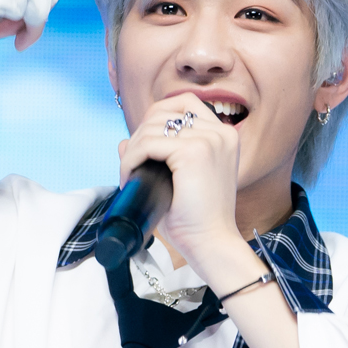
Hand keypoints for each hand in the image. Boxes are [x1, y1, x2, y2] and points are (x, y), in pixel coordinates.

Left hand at [118, 93, 244, 282]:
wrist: (211, 243)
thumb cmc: (194, 220)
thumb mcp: (175, 181)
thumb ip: (154, 157)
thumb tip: (124, 142)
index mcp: (223, 136)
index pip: (182, 104)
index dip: (155, 121)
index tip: (144, 150)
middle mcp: (220, 133)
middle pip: (163, 112)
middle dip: (140, 136)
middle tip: (132, 167)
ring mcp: (209, 140)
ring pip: (152, 127)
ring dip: (133, 151)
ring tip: (128, 176)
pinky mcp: (194, 152)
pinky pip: (148, 144)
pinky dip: (131, 160)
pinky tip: (129, 177)